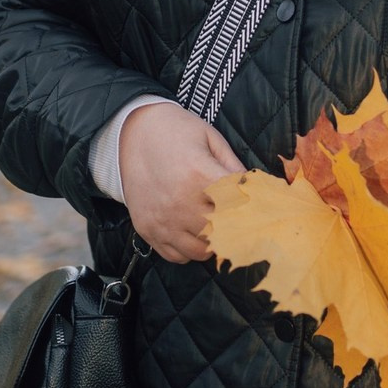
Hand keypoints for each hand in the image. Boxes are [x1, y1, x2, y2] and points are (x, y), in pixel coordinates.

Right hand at [119, 102, 245, 263]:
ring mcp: (162, 221)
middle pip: (223, 232)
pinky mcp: (147, 230)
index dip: (252, 204)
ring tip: (216, 224)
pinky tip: (194, 231)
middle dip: (236, 226)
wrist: (131, 132)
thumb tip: (255, 190)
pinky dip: (189, 250)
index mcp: (199, 176)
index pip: (239, 204)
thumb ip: (234, 166)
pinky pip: (176, 256)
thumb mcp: (211, 138)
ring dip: (214, 242)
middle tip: (240, 216)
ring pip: (201, 251)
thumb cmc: (176, 131)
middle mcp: (180, 203)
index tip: (257, 201)